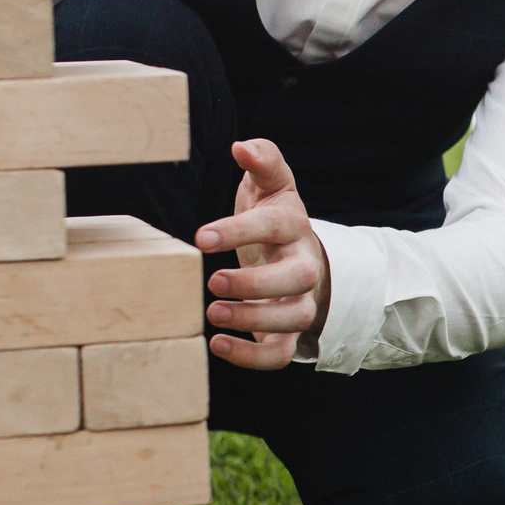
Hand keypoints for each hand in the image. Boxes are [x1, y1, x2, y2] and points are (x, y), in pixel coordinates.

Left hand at [194, 139, 330, 370]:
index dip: (240, 232)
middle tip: (212, 282)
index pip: (275, 226)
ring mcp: (299, 302)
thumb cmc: (274, 219)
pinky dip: (251, 357)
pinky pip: (280, 354)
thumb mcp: (272, 185)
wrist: (297, 257)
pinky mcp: (287, 333)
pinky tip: (216, 344)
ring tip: (212, 314)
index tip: (200, 238)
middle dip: (256, 284)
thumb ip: (263, 161)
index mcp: (294, 227)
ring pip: (293, 318)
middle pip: (297, 279)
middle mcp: (304, 266)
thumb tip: (241, 147)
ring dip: (254, 320)